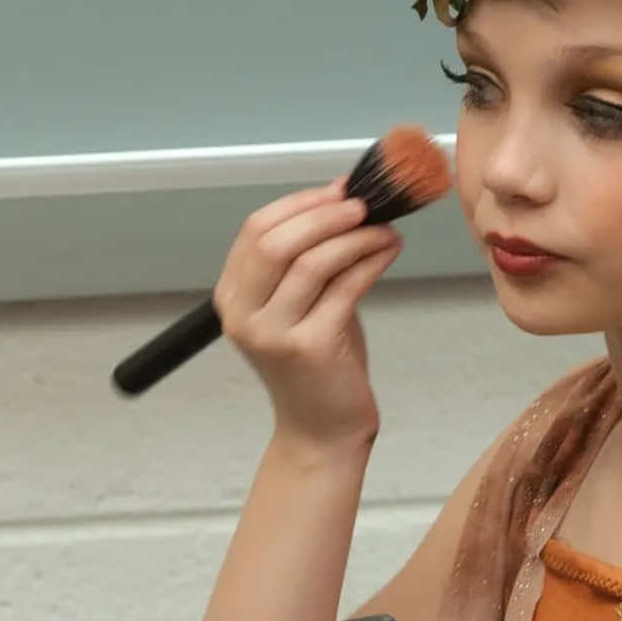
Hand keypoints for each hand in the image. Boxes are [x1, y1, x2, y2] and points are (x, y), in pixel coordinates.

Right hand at [213, 178, 402, 445]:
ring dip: (354, 236)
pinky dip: (371, 261)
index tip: (339, 191)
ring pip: (311, 261)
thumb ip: (310, 258)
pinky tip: (389, 250)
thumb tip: (344, 199)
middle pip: (276, 241)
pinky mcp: (308, 347)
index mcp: (232, 297)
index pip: (255, 229)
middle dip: (324, 214)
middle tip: (364, 205)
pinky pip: (344, 287)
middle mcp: (243, 315)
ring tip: (384, 229)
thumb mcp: (301, 304)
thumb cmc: (317, 365)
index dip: (300, 203)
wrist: (321, 430)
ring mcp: (272, 333)